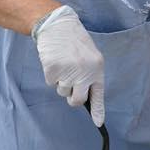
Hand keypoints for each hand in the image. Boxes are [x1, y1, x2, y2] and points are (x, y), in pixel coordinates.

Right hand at [33, 5, 104, 124]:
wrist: (57, 25)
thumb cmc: (74, 42)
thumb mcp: (89, 56)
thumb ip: (89, 75)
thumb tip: (86, 97)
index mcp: (97, 68)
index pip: (98, 95)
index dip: (98, 111)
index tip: (98, 124)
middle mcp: (84, 71)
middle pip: (77, 100)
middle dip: (72, 97)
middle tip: (70, 86)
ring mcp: (68, 71)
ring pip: (62, 91)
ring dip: (61, 82)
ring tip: (63, 64)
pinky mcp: (53, 69)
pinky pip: (51, 82)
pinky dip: (51, 75)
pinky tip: (54, 61)